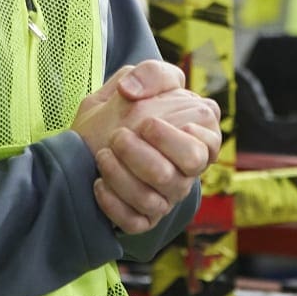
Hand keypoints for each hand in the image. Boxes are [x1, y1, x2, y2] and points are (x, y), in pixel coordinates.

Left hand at [74, 67, 221, 232]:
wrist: (86, 141)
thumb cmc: (120, 110)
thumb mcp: (133, 81)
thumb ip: (149, 73)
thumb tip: (133, 92)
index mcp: (197, 135)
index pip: (210, 144)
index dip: (177, 136)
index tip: (146, 123)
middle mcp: (187, 170)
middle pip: (186, 171)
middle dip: (147, 153)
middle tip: (118, 137)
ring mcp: (168, 197)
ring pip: (157, 198)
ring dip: (122, 174)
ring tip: (102, 154)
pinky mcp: (145, 220)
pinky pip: (136, 222)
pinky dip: (112, 203)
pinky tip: (98, 182)